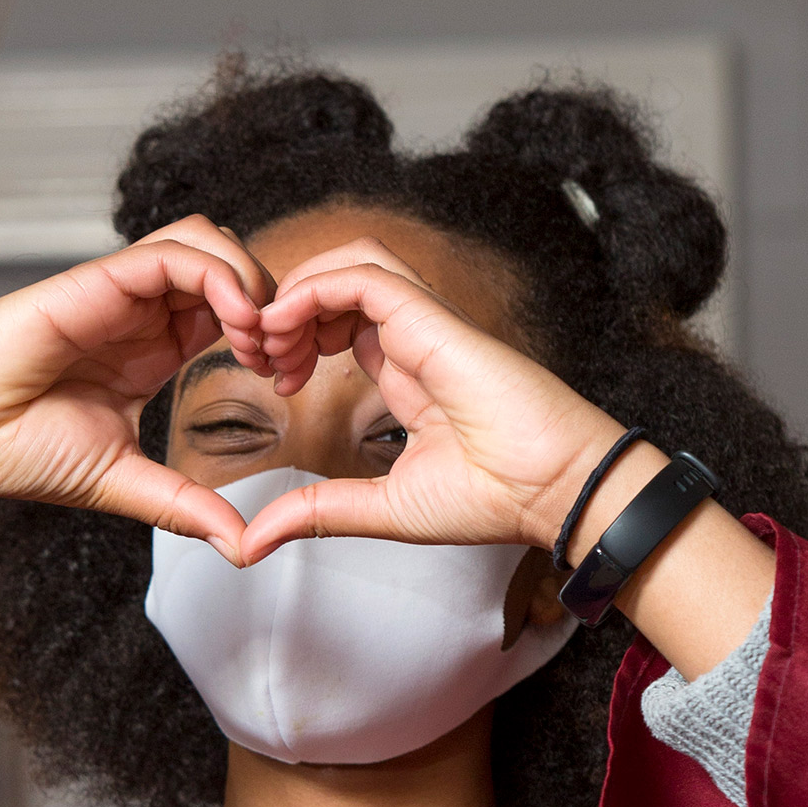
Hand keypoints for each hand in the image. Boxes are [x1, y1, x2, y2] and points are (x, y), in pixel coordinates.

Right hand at [0, 216, 273, 580]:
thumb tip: (242, 546)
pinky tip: (234, 321)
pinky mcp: (97, 280)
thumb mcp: (124, 483)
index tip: (282, 380)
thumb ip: (185, 505)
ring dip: (249, 281)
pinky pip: (175, 252)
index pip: (227, 311)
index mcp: (150, 350)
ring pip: (207, 244)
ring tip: (258, 337)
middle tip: (281, 356)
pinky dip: (218, 276)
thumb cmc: (16, 453)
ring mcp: (119, 292)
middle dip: (272, 302)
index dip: (268, 334)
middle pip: (229, 266)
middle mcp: (138, 313)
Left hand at [238, 238, 628, 561]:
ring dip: (298, 290)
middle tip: (257, 353)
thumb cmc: (495, 496)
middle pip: (339, 282)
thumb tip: (252, 542)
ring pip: (351, 264)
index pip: (342, 321)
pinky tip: (286, 325)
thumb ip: (317, 513)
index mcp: (407, 371)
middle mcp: (414, 338)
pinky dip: (316, 288)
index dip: (294, 336)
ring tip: (269, 338)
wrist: (555, 490)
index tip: (272, 379)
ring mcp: (425, 324)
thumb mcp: (381, 508)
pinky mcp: (434, 319)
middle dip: (286, 307)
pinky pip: (366, 275)